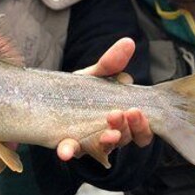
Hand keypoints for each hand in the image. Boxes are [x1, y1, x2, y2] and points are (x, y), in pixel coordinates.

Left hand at [57, 38, 153, 161]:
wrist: (52, 97)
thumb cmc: (83, 90)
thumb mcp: (97, 75)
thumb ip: (111, 62)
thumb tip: (129, 42)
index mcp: (123, 120)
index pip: (141, 130)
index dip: (142, 126)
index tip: (136, 110)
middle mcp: (110, 135)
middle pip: (125, 139)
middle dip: (124, 129)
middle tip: (117, 114)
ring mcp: (90, 142)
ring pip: (103, 148)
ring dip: (106, 142)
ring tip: (106, 134)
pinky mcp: (69, 145)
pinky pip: (71, 150)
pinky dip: (68, 151)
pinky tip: (65, 152)